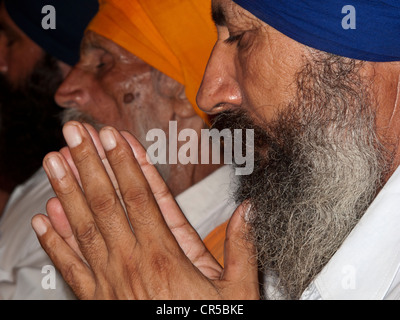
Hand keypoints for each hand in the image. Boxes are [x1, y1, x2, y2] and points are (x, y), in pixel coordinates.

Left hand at [32, 121, 258, 299]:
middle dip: (89, 163)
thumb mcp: (237, 290)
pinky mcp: (98, 298)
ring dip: (67, 191)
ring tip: (54, 161)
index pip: (140, 197)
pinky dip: (55, 241)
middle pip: (106, 203)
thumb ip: (243, 247)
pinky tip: (43, 218)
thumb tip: (250, 209)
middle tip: (74, 132)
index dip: (124, 163)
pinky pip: (71, 267)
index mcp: (166, 256)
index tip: (111, 137)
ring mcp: (110, 281)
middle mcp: (132, 262)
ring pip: (84, 228)